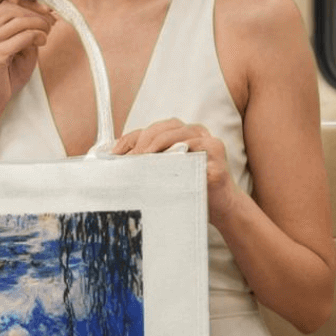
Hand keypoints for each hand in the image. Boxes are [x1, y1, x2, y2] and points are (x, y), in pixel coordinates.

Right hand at [0, 0, 55, 113]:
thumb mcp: (12, 51)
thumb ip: (23, 33)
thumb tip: (43, 16)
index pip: (7, 5)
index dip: (30, 5)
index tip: (46, 11)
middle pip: (15, 10)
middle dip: (37, 14)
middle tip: (51, 22)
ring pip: (21, 21)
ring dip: (40, 25)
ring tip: (48, 33)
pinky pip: (24, 36)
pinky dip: (38, 36)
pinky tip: (43, 42)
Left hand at [113, 118, 239, 227]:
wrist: (221, 207)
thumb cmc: (189, 190)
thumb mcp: (164, 176)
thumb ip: (148, 165)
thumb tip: (119, 164)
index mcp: (177, 134)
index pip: (148, 131)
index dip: (129, 140)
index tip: (114, 155)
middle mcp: (192, 132)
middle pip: (161, 128)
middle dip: (142, 142)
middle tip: (129, 160)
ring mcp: (205, 139)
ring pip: (177, 132)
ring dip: (157, 144)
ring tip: (144, 159)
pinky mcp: (216, 150)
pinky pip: (197, 145)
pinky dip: (181, 150)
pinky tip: (168, 162)